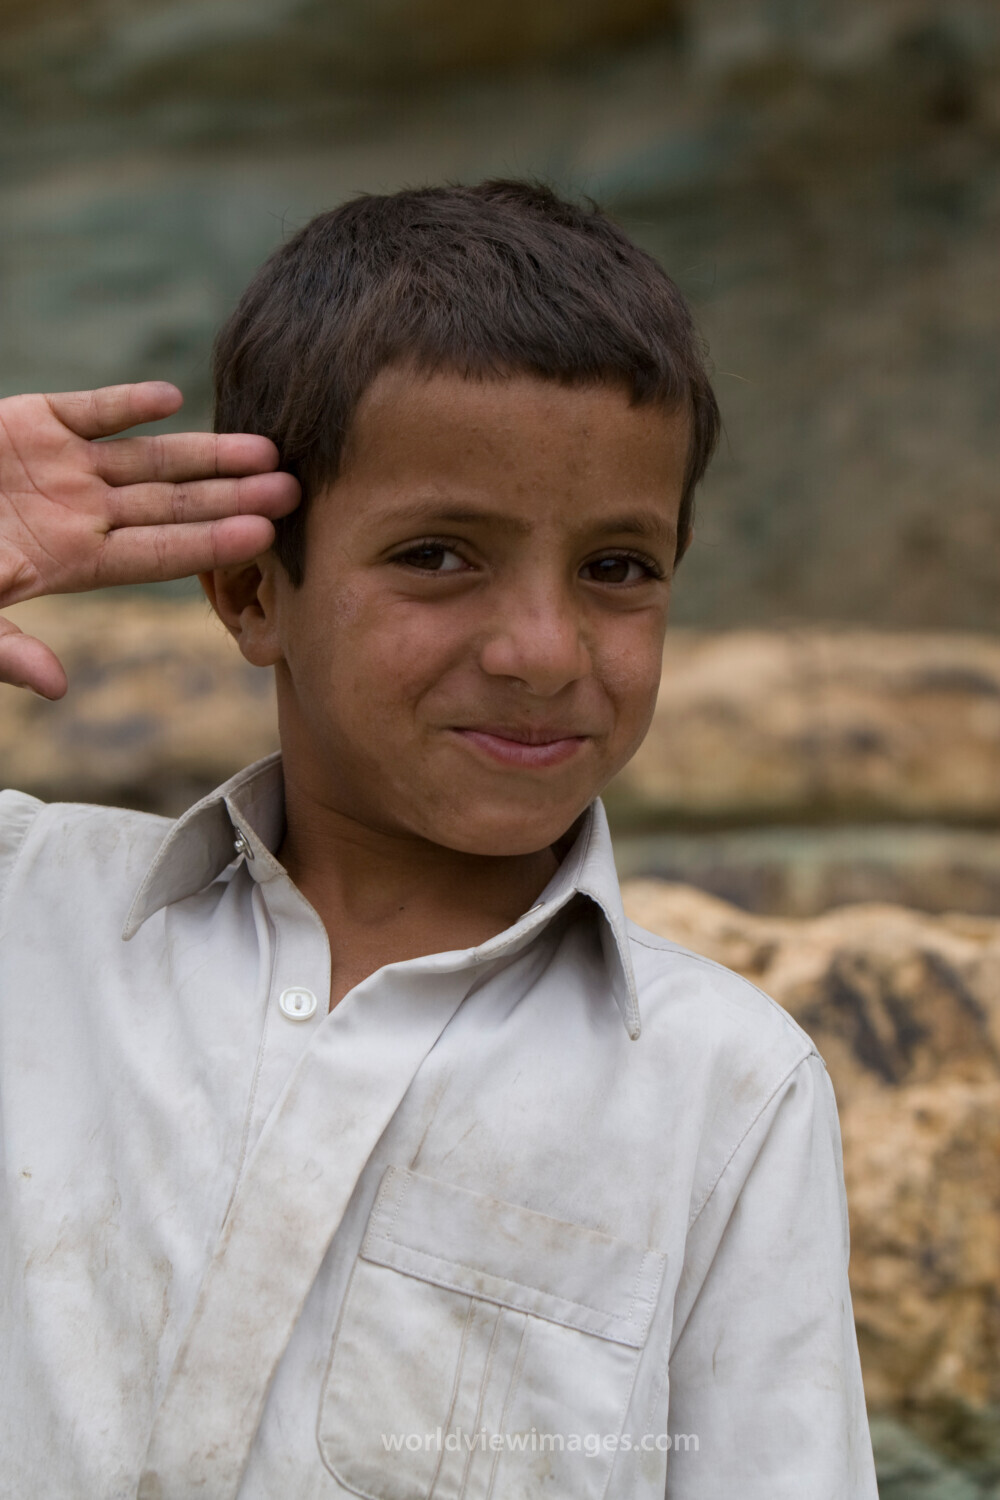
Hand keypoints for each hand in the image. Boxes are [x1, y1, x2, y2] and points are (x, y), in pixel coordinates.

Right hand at [0, 381, 299, 697]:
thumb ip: (6, 650)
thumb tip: (56, 688)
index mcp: (71, 562)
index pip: (156, 554)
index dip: (209, 544)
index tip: (264, 538)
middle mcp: (79, 514)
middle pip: (172, 505)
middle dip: (233, 497)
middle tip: (296, 490)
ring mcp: (60, 467)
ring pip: (147, 457)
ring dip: (203, 452)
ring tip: (263, 447)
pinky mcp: (30, 422)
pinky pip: (90, 411)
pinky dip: (125, 404)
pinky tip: (172, 397)